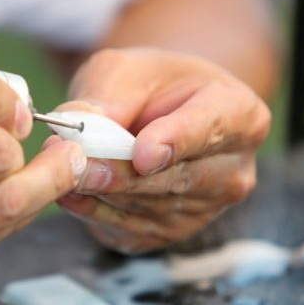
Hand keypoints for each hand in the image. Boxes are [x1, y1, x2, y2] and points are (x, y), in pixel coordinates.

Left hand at [51, 47, 269, 253]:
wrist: (158, 114)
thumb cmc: (149, 86)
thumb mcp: (125, 70)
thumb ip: (106, 97)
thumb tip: (81, 128)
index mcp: (239, 113)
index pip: (210, 130)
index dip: (176, 143)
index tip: (143, 155)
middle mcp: (233, 169)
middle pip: (176, 180)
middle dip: (122, 176)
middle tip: (78, 166)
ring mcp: (207, 208)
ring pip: (148, 209)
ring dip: (102, 194)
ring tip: (64, 170)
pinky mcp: (172, 235)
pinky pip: (131, 231)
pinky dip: (95, 213)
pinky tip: (73, 192)